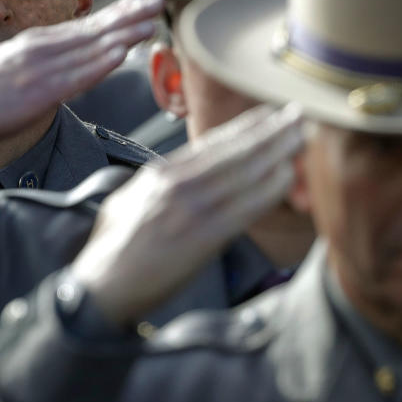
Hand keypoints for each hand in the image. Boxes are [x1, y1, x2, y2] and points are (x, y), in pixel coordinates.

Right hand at [0, 0, 162, 146]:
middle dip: (127, 15)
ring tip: (149, 23)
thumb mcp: (16, 66)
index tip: (143, 2)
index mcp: (37, 43)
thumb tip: (74, 56)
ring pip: (88, 49)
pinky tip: (119, 54)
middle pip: (91, 31)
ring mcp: (38, 70)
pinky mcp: (35, 93)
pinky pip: (74, 77)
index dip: (116, 13)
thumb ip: (46, 59)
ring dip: (121, 35)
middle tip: (158, 1)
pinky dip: (98, 63)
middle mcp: (39, 49)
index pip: (84, 26)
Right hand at [71, 103, 304, 326]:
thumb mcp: (126, 202)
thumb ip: (156, 188)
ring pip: (242, 173)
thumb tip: (175, 181)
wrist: (99, 288)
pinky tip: (287, 176)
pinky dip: (267, 189)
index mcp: (158, 175)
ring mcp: (189, 209)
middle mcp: (176, 185)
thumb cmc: (110, 251)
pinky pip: (244, 208)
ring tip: (301, 136)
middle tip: (298, 113)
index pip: (209, 145)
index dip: (243, 128)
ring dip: (276, 152)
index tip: (268, 115)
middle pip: (232, 151)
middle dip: (268, 131)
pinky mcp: (202, 238)